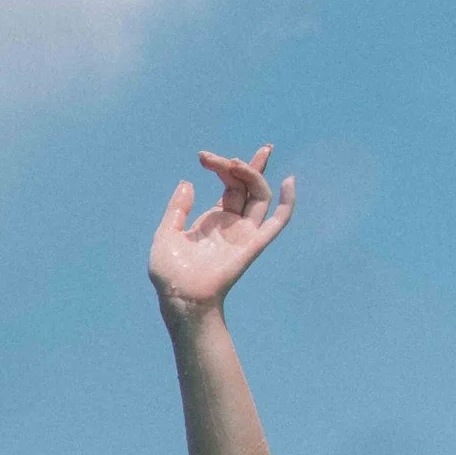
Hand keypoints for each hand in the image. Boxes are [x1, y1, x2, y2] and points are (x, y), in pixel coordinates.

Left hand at [149, 145, 292, 318]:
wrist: (180, 296)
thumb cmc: (170, 273)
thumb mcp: (166, 235)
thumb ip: (177, 209)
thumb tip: (187, 182)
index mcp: (214, 219)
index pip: (230, 185)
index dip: (222, 167)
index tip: (203, 157)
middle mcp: (233, 223)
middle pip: (248, 186)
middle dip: (241, 166)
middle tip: (223, 158)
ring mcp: (245, 233)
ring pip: (260, 196)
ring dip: (253, 176)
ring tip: (237, 164)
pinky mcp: (253, 244)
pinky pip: (277, 222)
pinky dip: (287, 202)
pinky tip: (289, 181)